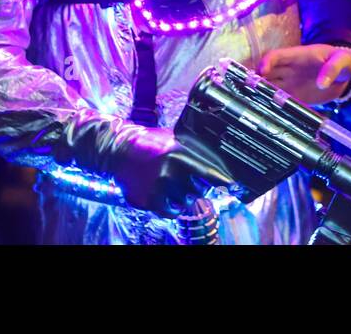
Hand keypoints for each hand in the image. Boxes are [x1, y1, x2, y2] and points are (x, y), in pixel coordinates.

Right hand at [110, 127, 233, 217]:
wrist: (117, 153)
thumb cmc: (147, 144)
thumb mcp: (170, 139)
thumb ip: (189, 149)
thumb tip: (213, 157)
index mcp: (178, 154)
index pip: (207, 171)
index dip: (222, 180)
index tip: (233, 185)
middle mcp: (170, 172)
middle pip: (198, 190)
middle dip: (197, 187)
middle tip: (186, 181)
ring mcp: (159, 188)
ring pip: (185, 202)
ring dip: (183, 197)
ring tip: (171, 185)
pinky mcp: (148, 201)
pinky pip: (170, 211)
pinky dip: (172, 208)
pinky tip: (167, 198)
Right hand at [259, 44, 350, 105]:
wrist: (344, 75)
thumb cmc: (341, 60)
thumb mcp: (342, 60)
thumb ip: (332, 69)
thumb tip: (323, 82)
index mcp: (297, 56)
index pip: (276, 56)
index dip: (267, 62)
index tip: (261, 71)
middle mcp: (289, 70)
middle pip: (266, 73)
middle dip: (256, 79)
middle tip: (248, 90)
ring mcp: (290, 84)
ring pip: (269, 87)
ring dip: (260, 94)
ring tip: (252, 104)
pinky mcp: (295, 97)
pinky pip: (280, 102)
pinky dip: (273, 107)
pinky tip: (267, 114)